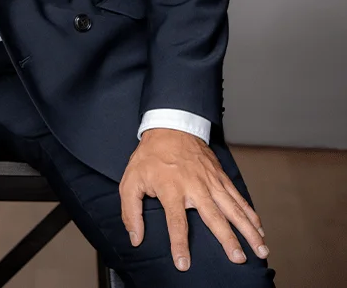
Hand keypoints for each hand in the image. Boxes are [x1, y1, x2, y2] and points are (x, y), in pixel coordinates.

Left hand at [120, 127, 268, 271]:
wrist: (170, 125)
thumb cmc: (150, 156)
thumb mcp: (131, 180)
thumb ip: (130, 211)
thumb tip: (135, 238)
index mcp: (171, 189)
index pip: (176, 222)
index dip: (179, 244)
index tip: (183, 264)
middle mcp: (195, 186)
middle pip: (214, 217)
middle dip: (228, 239)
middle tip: (238, 259)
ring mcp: (211, 181)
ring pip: (233, 208)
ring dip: (247, 229)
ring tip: (260, 249)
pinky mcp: (220, 176)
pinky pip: (237, 196)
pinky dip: (250, 213)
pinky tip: (258, 228)